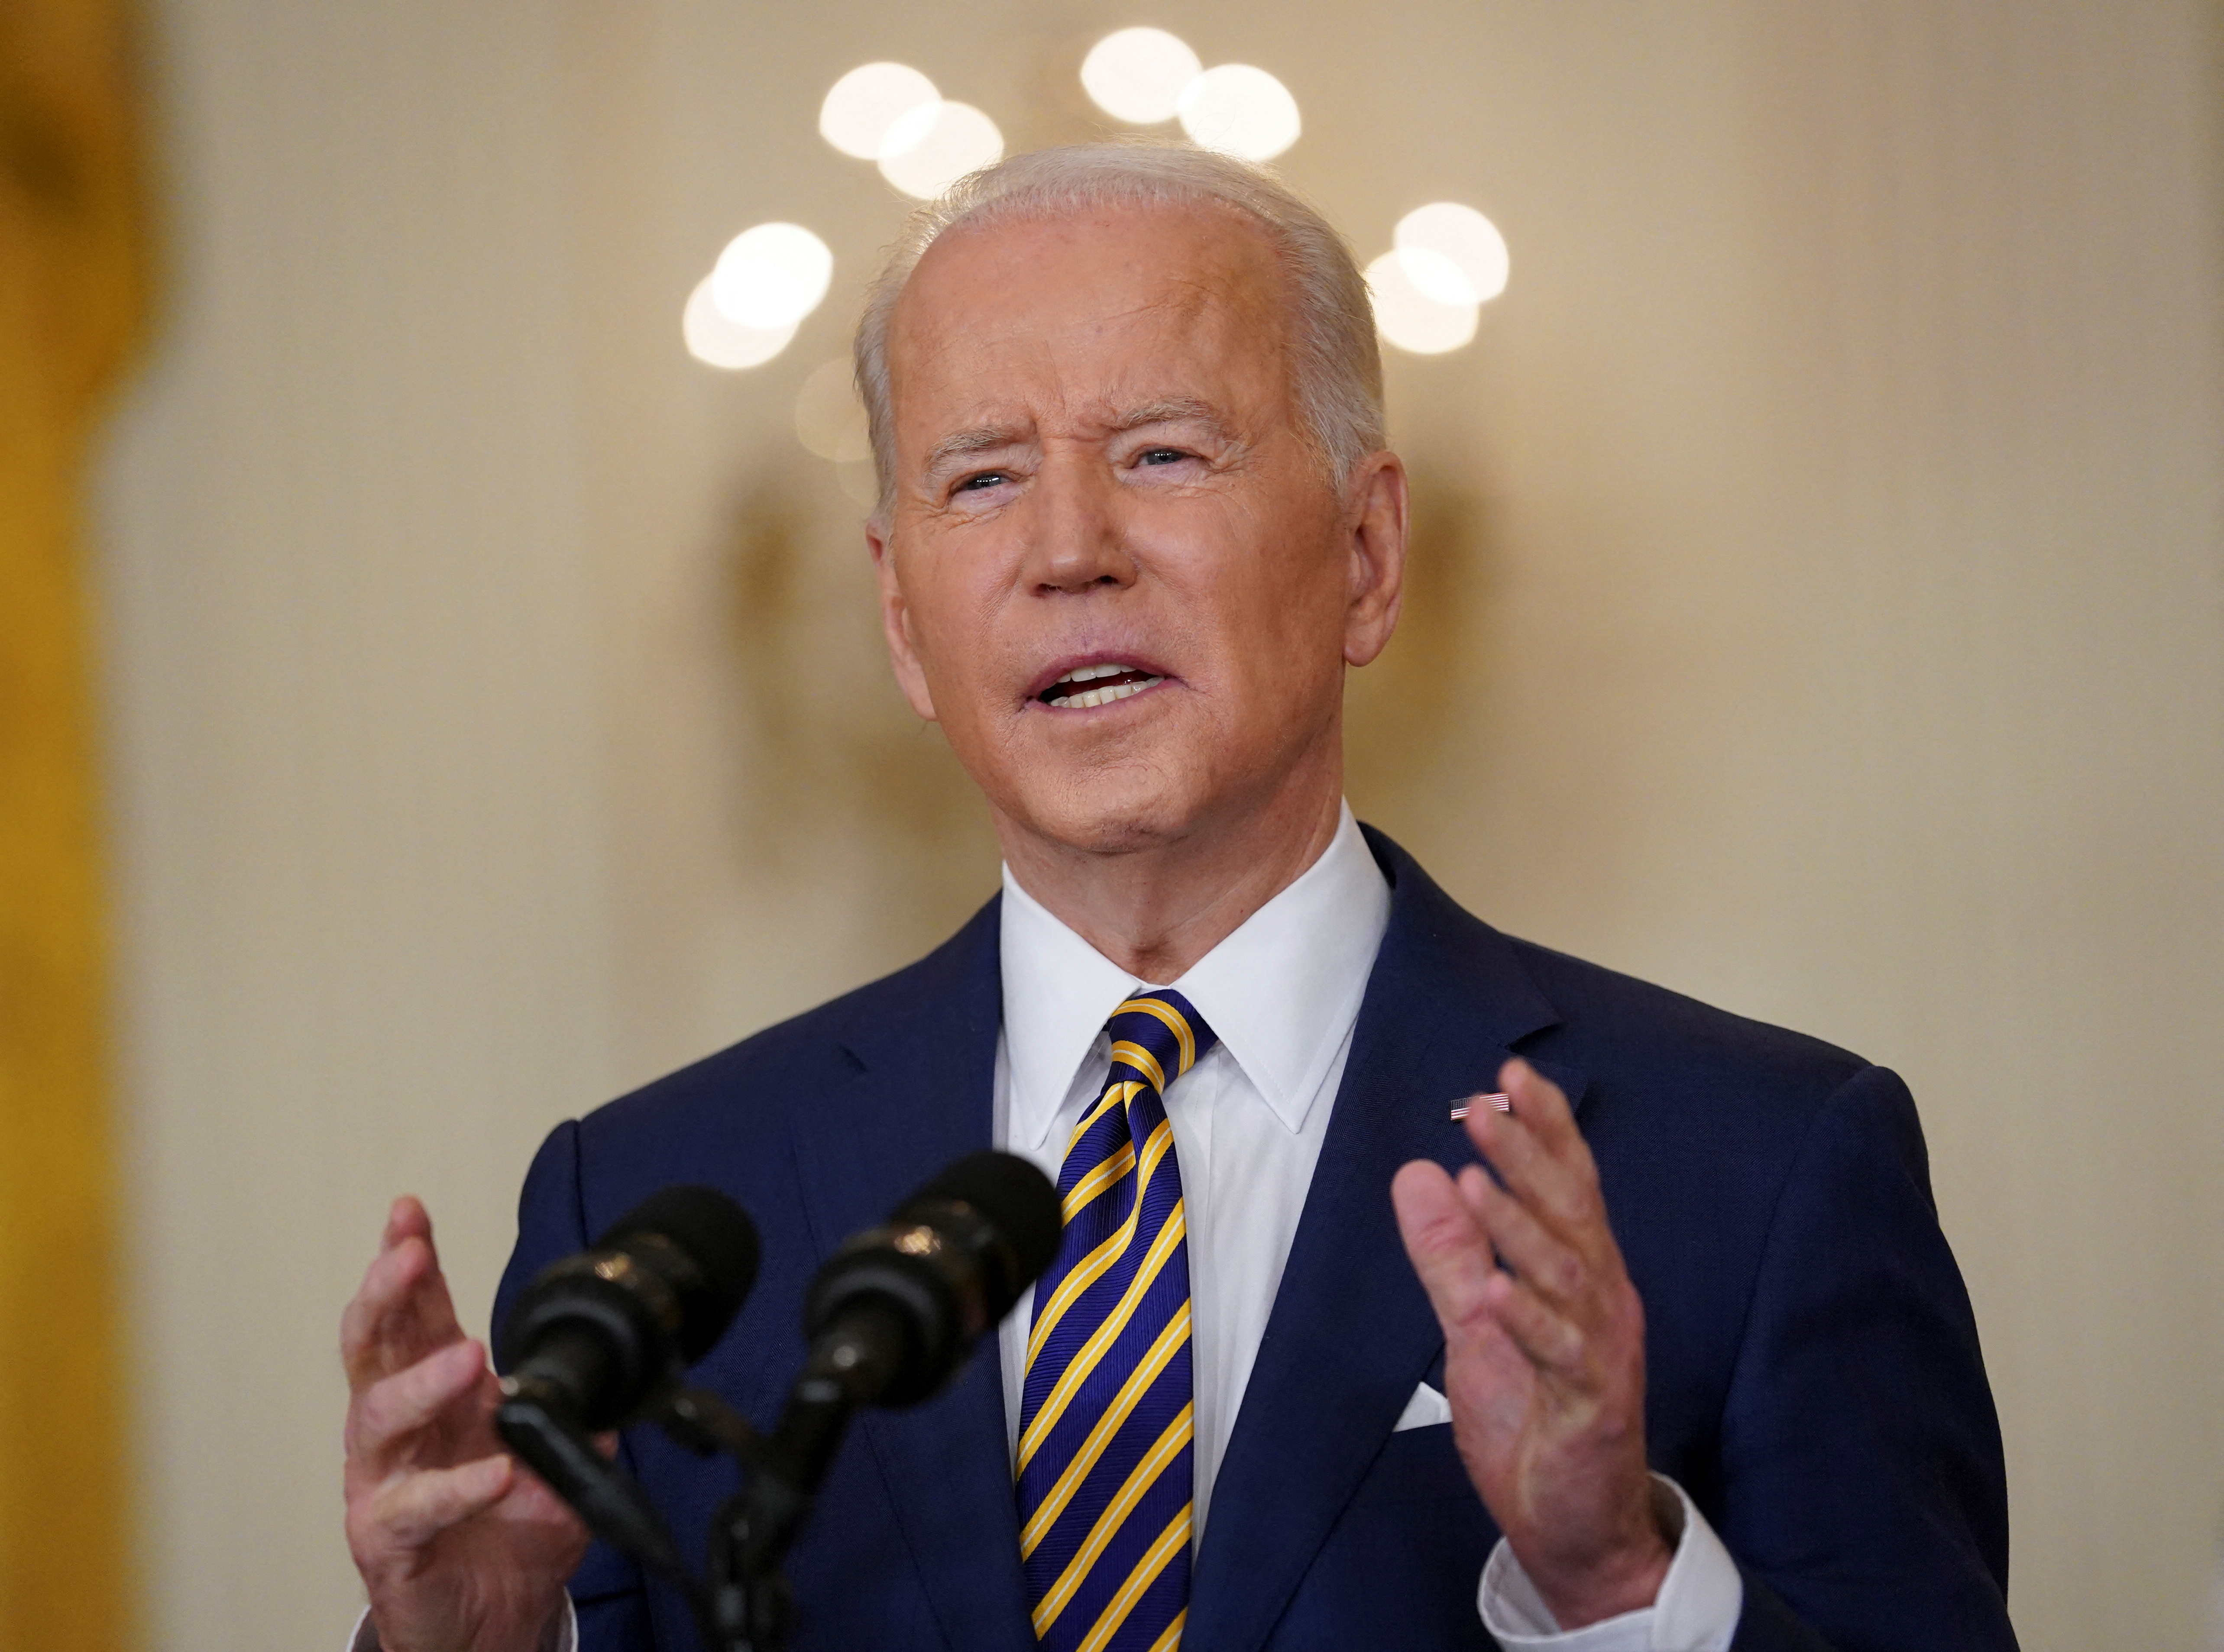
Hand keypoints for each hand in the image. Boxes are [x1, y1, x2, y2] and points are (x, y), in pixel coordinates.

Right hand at [342, 1197, 587, 1651]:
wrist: (497, 1620)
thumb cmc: (510, 1531)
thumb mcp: (558, 1459)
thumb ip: (576, 1412)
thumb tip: (612, 1376)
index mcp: (434, 1393)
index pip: (414, 1313)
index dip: (408, 1259)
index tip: (408, 1212)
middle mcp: (398, 1430)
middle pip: (372, 1347)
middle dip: (386, 1295)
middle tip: (407, 1256)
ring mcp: (384, 1483)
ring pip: (377, 1417)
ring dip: (422, 1381)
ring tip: (467, 1356)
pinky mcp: (388, 1540)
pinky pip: (414, 1507)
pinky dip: (456, 1487)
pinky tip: (493, 1471)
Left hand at [1391, 1060, 1670, 1628]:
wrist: (1575, 1530)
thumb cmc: (1536, 1421)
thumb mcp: (1476, 1323)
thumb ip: (1452, 1252)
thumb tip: (1419, 1173)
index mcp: (1581, 1273)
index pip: (1568, 1184)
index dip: (1545, 1129)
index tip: (1509, 1075)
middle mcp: (1603, 1299)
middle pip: (1572, 1212)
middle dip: (1531, 1155)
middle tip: (1485, 1107)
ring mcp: (1602, 1351)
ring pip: (1569, 1274)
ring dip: (1522, 1227)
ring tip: (1475, 1182)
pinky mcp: (1594, 1406)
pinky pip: (1563, 1356)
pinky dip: (1531, 1322)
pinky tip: (1497, 1294)